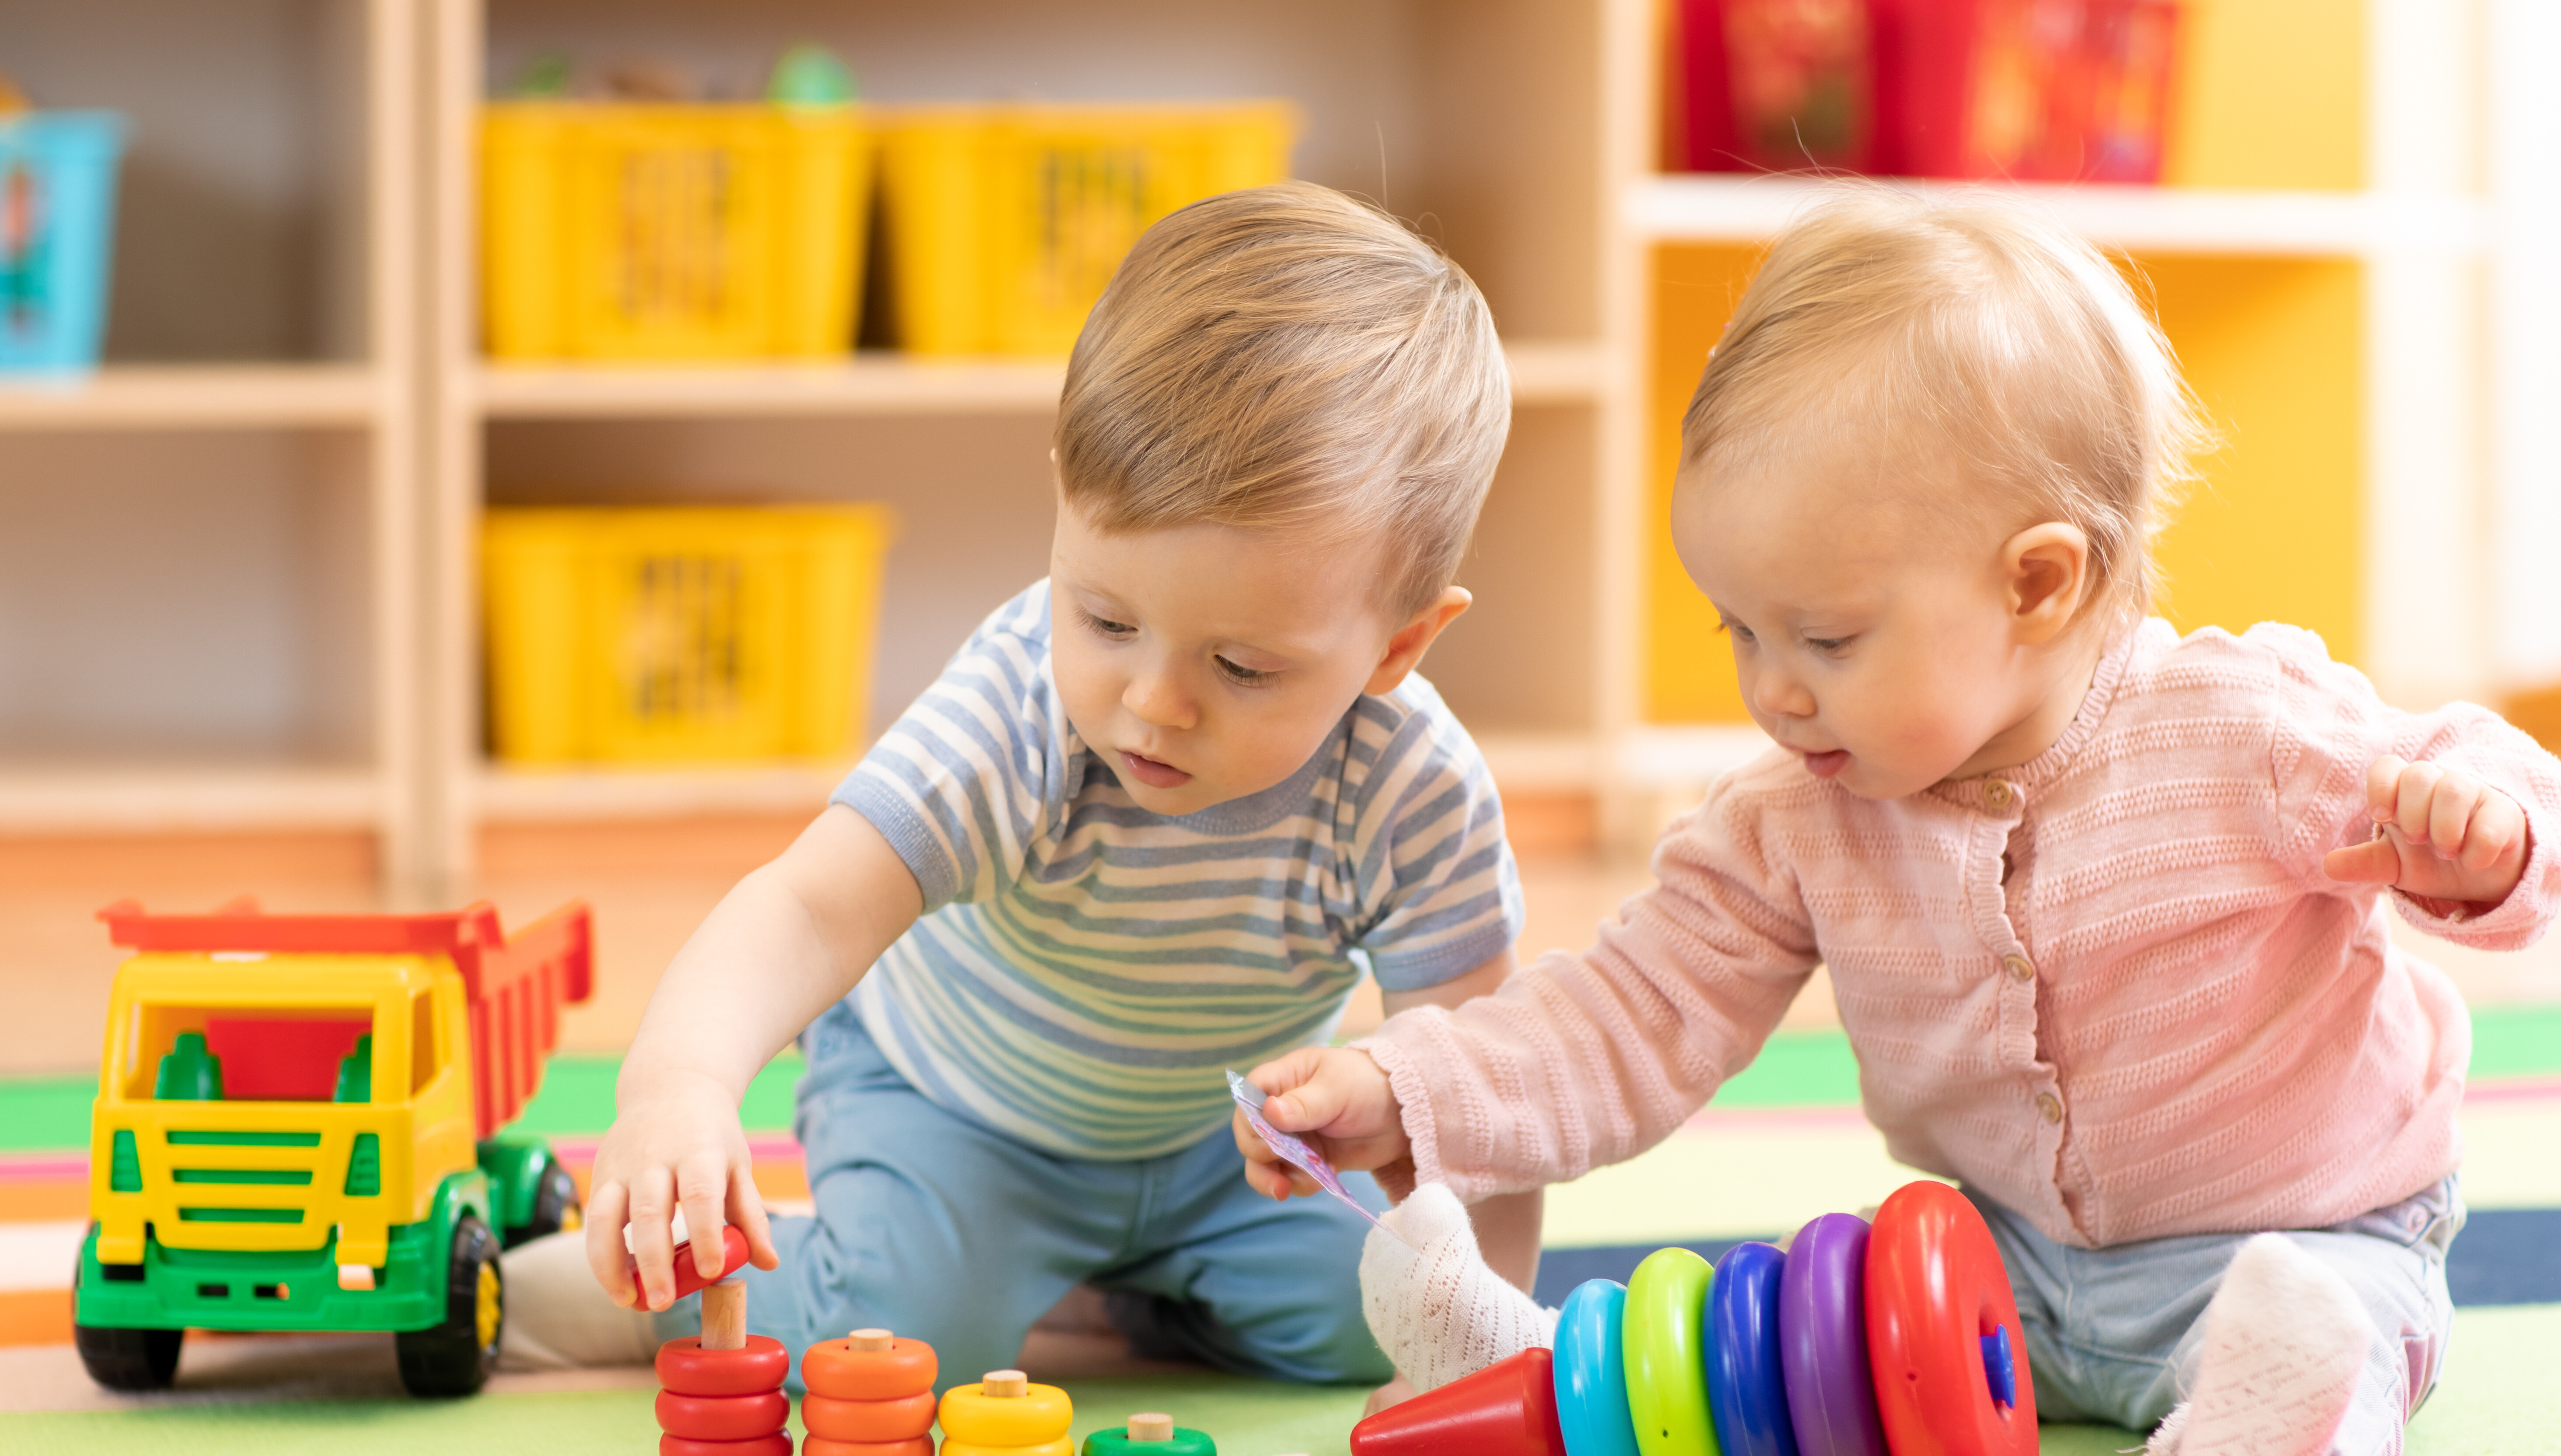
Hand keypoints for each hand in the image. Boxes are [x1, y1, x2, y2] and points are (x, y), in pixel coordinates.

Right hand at [584, 1067, 780, 1311]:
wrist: (671, 1085)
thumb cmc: (711, 1134)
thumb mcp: (737, 1164)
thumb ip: (750, 1214)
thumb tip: (769, 1262)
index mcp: (698, 1150)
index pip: (701, 1194)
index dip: (705, 1234)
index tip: (711, 1271)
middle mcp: (655, 1156)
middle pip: (650, 1212)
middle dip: (654, 1262)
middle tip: (663, 1303)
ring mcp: (622, 1165)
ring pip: (606, 1218)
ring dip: (612, 1265)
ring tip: (628, 1301)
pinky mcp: (600, 1174)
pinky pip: (592, 1220)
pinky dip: (599, 1255)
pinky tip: (616, 1282)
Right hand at [1232, 1046, 1408, 1199]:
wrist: (1405, 1114)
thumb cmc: (1369, 1085)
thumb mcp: (1338, 1089)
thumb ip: (1304, 1104)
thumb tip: (1269, 1111)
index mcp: (1282, 1080)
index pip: (1246, 1098)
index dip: (1249, 1121)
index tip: (1268, 1137)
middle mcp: (1281, 1110)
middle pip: (1249, 1136)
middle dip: (1262, 1155)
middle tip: (1284, 1161)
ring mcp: (1294, 1137)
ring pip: (1263, 1164)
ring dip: (1275, 1178)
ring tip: (1299, 1184)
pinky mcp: (1310, 1161)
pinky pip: (1290, 1179)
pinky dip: (1300, 1185)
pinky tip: (1324, 1177)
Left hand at [2322, 755, 2532, 910]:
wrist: (2480, 877)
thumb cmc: (2431, 860)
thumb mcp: (2395, 864)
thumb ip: (2364, 862)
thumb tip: (2327, 865)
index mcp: (2405, 792)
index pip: (2388, 767)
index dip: (2381, 787)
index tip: (2382, 816)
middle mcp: (2439, 785)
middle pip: (2420, 774)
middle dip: (2413, 811)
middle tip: (2417, 841)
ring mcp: (2475, 795)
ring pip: (2455, 788)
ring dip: (2444, 826)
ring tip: (2445, 852)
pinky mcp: (2505, 815)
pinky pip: (2492, 821)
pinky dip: (2478, 846)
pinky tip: (2472, 862)